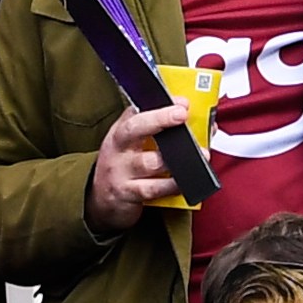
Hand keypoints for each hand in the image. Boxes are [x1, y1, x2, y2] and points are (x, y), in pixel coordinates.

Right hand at [81, 103, 190, 234]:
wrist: (100, 200)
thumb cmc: (124, 168)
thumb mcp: (134, 145)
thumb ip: (162, 133)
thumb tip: (202, 125)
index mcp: (121, 131)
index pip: (136, 110)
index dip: (159, 105)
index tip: (181, 101)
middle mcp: (118, 148)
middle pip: (135, 128)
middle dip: (159, 119)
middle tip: (182, 114)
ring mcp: (121, 171)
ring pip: (148, 162)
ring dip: (175, 158)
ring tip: (199, 155)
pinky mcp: (127, 193)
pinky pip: (153, 188)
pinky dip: (172, 185)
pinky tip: (185, 181)